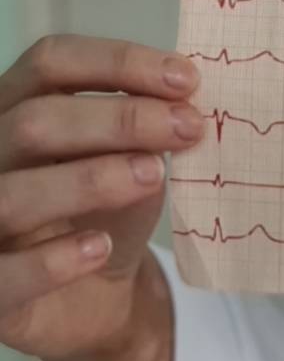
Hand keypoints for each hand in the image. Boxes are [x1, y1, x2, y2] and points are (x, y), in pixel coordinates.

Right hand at [0, 36, 203, 360]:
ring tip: (153, 177)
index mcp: (19, 109)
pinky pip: (4, 273)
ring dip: (90, 180)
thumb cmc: (109, 214)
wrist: (96, 298)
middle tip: (188, 128)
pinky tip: (100, 248)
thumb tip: (188, 103)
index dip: (119, 62)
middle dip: (120, 120)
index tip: (188, 80)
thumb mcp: (136, 162)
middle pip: (36, 121)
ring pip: (13, 193)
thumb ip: (151, 132)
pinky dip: (52, 261)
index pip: (51, 62)